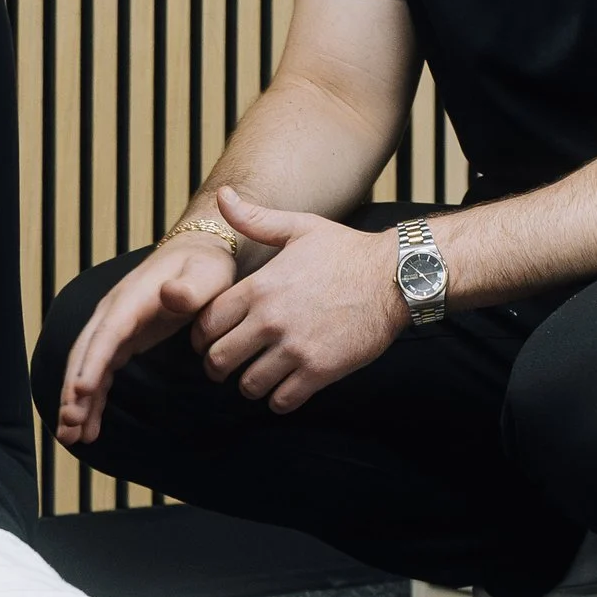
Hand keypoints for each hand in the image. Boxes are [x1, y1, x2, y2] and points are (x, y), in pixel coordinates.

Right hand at [56, 227, 246, 446]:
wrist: (199, 253)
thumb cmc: (205, 267)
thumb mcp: (207, 274)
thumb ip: (190, 288)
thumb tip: (170, 295)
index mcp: (131, 300)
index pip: (106, 335)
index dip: (91, 364)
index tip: (80, 393)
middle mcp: (113, 314)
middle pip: (86, 354)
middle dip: (74, 391)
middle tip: (69, 427)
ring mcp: (114, 328)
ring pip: (86, 368)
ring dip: (77, 402)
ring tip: (70, 438)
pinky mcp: (121, 341)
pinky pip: (100, 374)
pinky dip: (91, 400)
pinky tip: (87, 428)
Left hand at [190, 183, 403, 412]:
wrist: (395, 276)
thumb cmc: (346, 251)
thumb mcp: (298, 227)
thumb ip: (255, 219)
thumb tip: (223, 196)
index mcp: (260, 287)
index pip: (206, 324)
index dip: (201, 337)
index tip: (209, 341)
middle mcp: (271, 320)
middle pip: (219, 359)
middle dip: (217, 366)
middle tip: (226, 366)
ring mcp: (295, 348)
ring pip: (248, 385)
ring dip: (248, 385)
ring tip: (256, 378)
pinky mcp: (320, 370)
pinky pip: (282, 401)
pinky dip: (278, 399)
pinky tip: (284, 388)